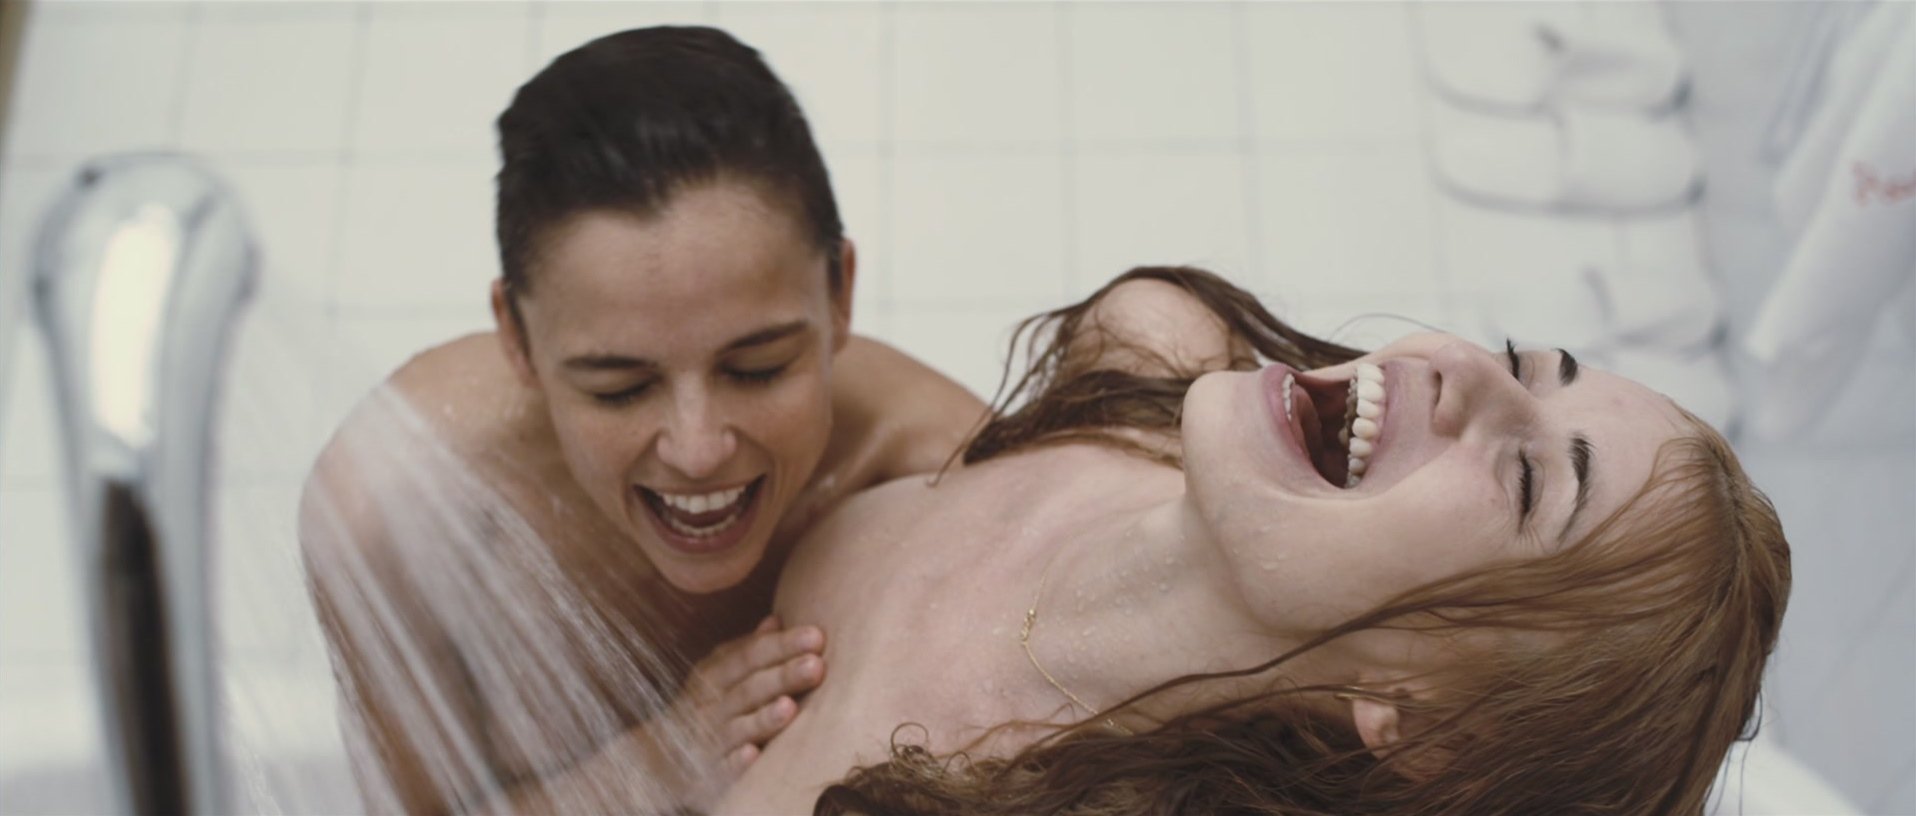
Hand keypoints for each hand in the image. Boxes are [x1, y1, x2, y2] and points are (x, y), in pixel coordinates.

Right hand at [674, 615, 825, 772]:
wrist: (655, 758)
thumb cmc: (703, 708)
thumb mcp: (718, 675)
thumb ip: (748, 651)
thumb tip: (777, 620)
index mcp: (715, 676)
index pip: (751, 656)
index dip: (781, 646)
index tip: (817, 636)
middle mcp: (711, 705)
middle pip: (749, 689)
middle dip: (782, 677)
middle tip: (816, 665)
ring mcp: (707, 740)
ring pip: (738, 728)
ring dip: (763, 718)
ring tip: (789, 707)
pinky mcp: (705, 775)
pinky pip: (720, 769)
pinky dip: (735, 763)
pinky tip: (753, 755)